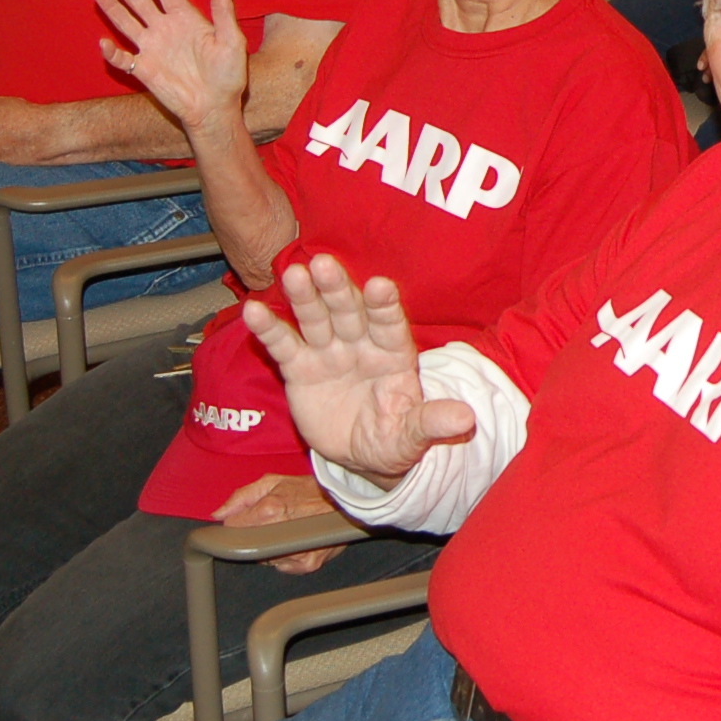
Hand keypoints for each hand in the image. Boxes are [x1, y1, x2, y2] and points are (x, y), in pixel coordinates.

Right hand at [90, 0, 247, 137]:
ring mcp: (152, 48)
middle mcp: (164, 28)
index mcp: (185, 18)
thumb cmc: (228, 76)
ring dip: (110, 4)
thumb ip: (224, 13)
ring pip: (125, 20)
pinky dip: (112, 52)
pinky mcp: (144, 69)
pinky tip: (103, 42)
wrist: (215, 108)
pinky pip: (123, 58)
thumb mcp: (232, 42)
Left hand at [209, 472, 343, 574]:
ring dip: (270, 548)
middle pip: (248, 546)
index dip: (238, 522)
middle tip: (270, 524)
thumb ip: (241, 497)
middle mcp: (281, 532)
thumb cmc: (310, 489)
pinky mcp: (307, 564)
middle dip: (254, 536)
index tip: (245, 520)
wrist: (344, 500)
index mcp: (269, 509)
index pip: (233, 527)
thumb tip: (218, 513)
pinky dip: (286, 558)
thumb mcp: (273, 482)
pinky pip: (284, 567)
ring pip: (264, 559)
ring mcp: (295, 552)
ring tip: (287, 530)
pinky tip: (296, 542)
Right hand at [243, 254, 478, 484]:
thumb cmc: (393, 438)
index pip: (391, 326)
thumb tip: (467, 420)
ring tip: (293, 275)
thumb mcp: (413, 437)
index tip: (380, 286)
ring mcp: (329, 353)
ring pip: (316, 319)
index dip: (385, 306)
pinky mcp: (300, 369)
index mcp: (395, 356)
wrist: (361, 455)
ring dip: (304, 298)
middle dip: (338, 289)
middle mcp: (361, 345)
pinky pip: (284, 345)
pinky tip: (253, 310)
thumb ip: (432, 424)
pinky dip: (269, 328)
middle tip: (326, 264)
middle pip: (349, 312)